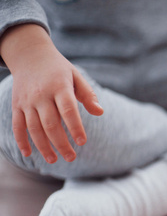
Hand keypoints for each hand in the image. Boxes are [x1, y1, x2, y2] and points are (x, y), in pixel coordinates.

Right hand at [0, 24, 102, 162]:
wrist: (29, 55)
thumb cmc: (58, 69)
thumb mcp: (76, 76)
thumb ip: (88, 95)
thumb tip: (100, 112)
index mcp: (59, 87)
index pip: (68, 110)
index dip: (75, 127)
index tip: (82, 142)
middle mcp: (41, 95)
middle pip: (50, 123)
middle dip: (61, 143)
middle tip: (72, 158)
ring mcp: (27, 101)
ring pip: (34, 128)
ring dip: (43, 146)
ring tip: (54, 160)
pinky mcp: (16, 105)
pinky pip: (17, 125)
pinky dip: (21, 140)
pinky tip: (28, 154)